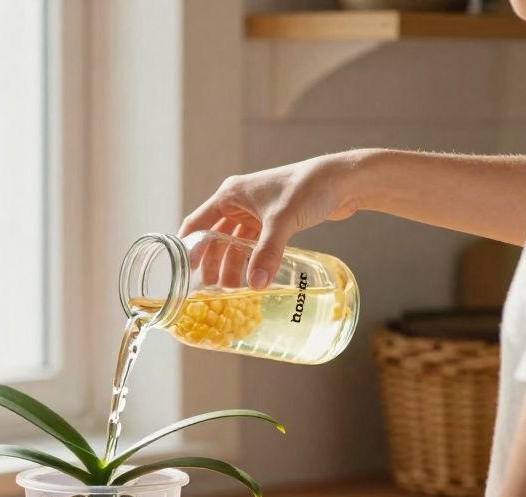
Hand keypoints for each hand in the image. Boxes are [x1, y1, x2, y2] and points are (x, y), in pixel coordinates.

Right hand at [179, 152, 365, 289]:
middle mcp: (240, 202)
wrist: (343, 180)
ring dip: (231, 263)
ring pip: (235, 242)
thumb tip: (255, 284)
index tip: (182, 269)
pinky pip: (254, 243)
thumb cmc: (308, 188)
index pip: (198, 221)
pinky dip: (250, 259)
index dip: (188, 245)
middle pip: (215, 236)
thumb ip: (267, 253)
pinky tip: (250, 276)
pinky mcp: (274, 220)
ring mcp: (257, 211)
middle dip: (212, 261)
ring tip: (229, 288)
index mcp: (231, 194)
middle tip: (208, 287)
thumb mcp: (282, 221)